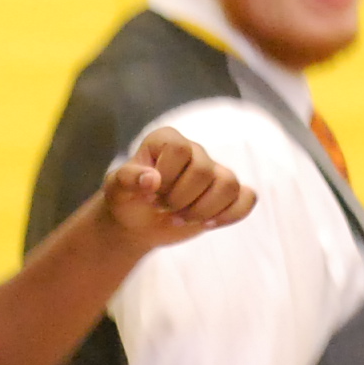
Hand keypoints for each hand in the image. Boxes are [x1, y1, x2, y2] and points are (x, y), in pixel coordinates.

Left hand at [100, 127, 256, 250]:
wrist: (136, 223)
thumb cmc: (126, 200)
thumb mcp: (116, 189)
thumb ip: (128, 178)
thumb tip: (152, 180)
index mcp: (167, 140)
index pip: (180, 151)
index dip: (167, 178)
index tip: (150, 194)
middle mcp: (194, 151)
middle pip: (205, 171)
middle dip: (182, 199)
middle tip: (164, 208)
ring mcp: (214, 172)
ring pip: (230, 184)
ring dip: (204, 211)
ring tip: (183, 218)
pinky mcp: (226, 194)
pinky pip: (248, 198)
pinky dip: (231, 215)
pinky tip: (207, 224)